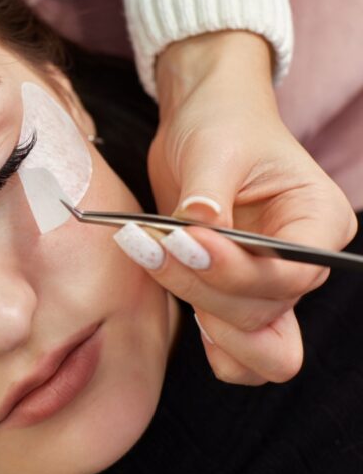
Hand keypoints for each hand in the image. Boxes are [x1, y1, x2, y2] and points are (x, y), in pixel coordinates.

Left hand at [142, 31, 357, 384]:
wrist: (201, 125)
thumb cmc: (221, 125)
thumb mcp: (215, 147)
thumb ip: (208, 192)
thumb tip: (197, 222)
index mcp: (319, 221)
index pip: (291, 274)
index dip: (236, 270)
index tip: (186, 240)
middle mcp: (302, 263)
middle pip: (266, 314)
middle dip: (206, 290)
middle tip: (154, 245)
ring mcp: (268, 286)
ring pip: (253, 345)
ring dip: (201, 315)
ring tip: (153, 260)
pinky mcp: (231, 295)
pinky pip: (233, 349)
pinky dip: (206, 339)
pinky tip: (171, 295)